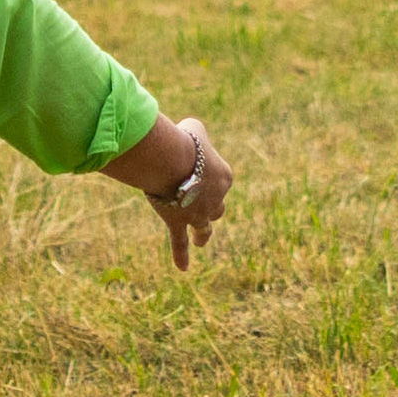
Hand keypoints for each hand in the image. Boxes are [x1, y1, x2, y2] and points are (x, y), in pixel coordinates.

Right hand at [113, 116, 232, 266]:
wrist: (173, 160)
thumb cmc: (184, 140)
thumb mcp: (196, 129)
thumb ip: (197, 135)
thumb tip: (190, 136)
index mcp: (225, 177)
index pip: (220, 179)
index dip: (206, 174)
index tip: (191, 165)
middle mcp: (217, 199)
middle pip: (217, 207)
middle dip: (210, 206)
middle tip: (201, 204)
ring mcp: (198, 214)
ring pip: (205, 228)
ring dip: (203, 235)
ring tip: (200, 241)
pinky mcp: (179, 222)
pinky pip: (179, 243)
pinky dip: (181, 255)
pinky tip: (184, 267)